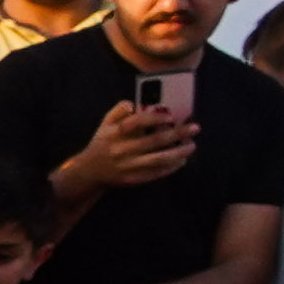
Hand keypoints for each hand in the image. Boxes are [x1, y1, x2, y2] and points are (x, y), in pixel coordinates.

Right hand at [65, 99, 193, 193]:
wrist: (89, 172)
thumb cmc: (102, 143)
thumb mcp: (105, 124)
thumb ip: (118, 110)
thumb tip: (133, 104)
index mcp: (114, 133)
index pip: (136, 122)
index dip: (154, 118)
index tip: (171, 117)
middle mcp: (121, 150)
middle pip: (153, 141)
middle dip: (177, 134)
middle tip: (195, 128)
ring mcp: (127, 166)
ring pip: (158, 159)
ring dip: (178, 152)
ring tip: (192, 146)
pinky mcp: (133, 179)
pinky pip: (155, 173)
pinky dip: (171, 167)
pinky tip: (181, 161)